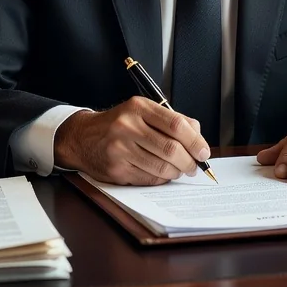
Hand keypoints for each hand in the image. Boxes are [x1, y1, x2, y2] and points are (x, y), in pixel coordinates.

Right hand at [53, 97, 210, 185]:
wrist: (82, 137)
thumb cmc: (120, 124)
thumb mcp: (142, 111)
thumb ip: (172, 120)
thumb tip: (198, 138)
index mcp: (138, 108)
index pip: (176, 125)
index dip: (195, 141)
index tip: (204, 152)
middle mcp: (127, 127)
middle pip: (171, 149)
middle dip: (189, 162)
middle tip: (195, 166)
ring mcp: (120, 150)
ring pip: (161, 168)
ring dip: (176, 172)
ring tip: (179, 170)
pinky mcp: (116, 169)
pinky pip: (148, 179)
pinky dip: (161, 179)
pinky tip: (161, 174)